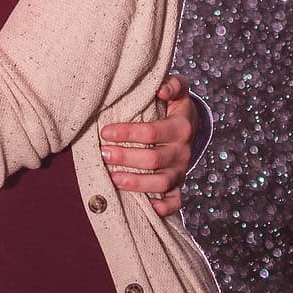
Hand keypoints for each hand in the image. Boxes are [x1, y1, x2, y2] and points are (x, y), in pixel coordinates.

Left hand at [100, 73, 194, 217]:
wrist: (190, 124)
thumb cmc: (174, 105)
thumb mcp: (177, 89)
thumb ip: (172, 84)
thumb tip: (161, 90)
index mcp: (181, 127)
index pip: (152, 132)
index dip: (127, 132)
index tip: (105, 131)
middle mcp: (182, 151)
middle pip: (154, 159)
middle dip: (125, 157)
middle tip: (102, 153)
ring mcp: (180, 170)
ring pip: (161, 183)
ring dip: (136, 183)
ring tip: (112, 178)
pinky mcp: (179, 185)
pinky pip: (175, 202)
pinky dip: (163, 208)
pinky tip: (147, 207)